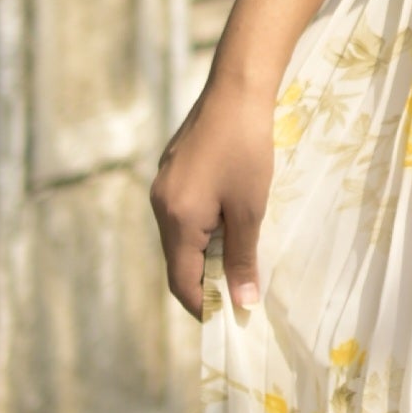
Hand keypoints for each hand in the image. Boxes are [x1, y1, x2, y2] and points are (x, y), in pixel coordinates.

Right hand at [151, 82, 274, 320]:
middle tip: (240, 296)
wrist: (236, 91)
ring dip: (206, 257)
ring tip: (240, 263)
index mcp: (176, 219)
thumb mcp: (250, 210)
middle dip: (206, 284)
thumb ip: (243, 258)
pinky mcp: (172, 172)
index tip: (229, 321)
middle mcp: (161, 206)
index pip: (181, 282)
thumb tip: (242, 302)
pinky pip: (182, 216)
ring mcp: (163, 187)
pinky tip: (230, 228)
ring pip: (180, 239)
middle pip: (177, 262)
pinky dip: (203, 232)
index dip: (204, 307)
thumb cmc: (247, 150)